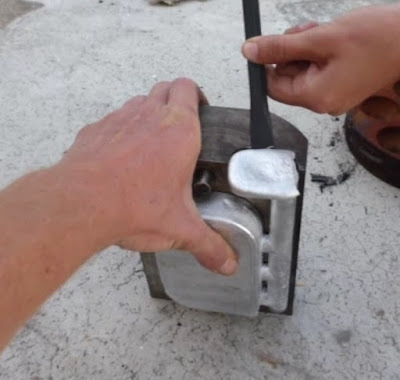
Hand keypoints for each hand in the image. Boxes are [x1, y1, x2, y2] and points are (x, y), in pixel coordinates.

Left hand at [60, 78, 236, 274]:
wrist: (81, 204)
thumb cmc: (134, 206)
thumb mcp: (181, 229)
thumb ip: (209, 245)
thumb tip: (228, 264)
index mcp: (179, 130)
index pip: (189, 88)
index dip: (196, 95)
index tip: (201, 110)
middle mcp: (149, 116)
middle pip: (164, 88)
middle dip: (174, 99)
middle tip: (180, 126)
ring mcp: (119, 119)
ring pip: (138, 101)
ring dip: (147, 113)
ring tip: (152, 142)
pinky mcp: (95, 131)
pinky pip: (112, 121)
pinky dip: (120, 130)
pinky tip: (121, 157)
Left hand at [242, 5, 399, 114]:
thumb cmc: (379, 38)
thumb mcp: (321, 38)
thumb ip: (281, 47)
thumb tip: (251, 52)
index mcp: (317, 97)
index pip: (274, 88)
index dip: (268, 65)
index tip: (268, 45)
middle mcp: (325, 102)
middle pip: (288, 78)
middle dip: (291, 52)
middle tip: (306, 33)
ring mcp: (335, 94)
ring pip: (303, 70)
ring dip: (305, 48)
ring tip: (322, 32)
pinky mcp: (342, 84)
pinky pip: (319, 69)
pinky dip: (318, 51)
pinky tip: (330, 38)